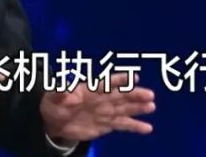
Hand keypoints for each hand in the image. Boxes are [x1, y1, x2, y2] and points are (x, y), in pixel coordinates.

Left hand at [40, 73, 155, 142]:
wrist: (54, 121)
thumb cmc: (54, 103)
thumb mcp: (54, 96)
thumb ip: (61, 92)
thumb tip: (65, 86)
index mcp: (90, 89)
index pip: (107, 84)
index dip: (119, 81)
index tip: (133, 78)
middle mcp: (102, 99)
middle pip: (121, 96)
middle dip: (135, 95)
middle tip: (149, 95)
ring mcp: (106, 112)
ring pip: (125, 109)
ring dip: (138, 108)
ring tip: (151, 106)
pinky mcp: (107, 125)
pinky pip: (123, 125)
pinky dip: (135, 126)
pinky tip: (148, 128)